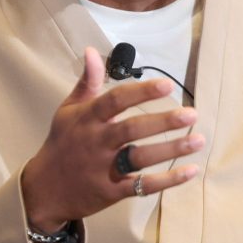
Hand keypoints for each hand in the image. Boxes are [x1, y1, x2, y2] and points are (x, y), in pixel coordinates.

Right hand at [20, 47, 202, 230]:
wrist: (43, 190)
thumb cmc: (62, 143)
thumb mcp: (68, 110)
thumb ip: (87, 82)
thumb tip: (92, 51)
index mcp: (87, 119)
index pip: (116, 100)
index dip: (141, 92)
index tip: (168, 85)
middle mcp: (96, 142)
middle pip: (132, 129)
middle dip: (163, 121)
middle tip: (192, 114)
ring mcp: (103, 168)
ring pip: (140, 158)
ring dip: (171, 150)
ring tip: (198, 140)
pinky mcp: (111, 192)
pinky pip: (142, 186)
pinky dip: (167, 180)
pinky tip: (190, 171)